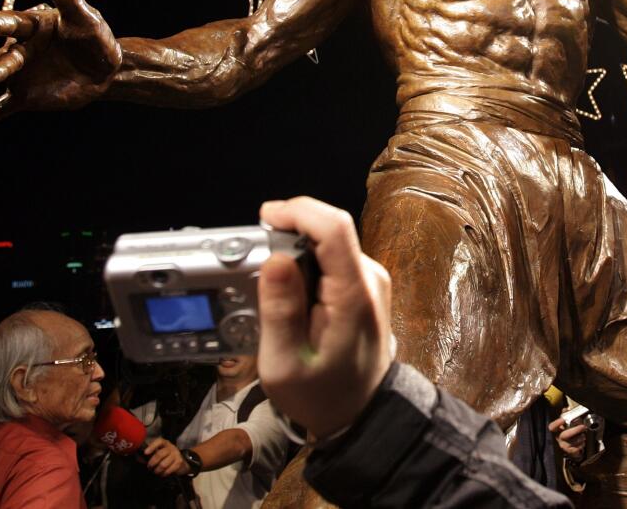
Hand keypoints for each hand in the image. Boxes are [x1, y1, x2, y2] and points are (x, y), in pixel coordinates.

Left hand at [143, 437, 188, 476]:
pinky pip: (168, 470)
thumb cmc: (165, 457)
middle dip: (152, 463)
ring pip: (163, 464)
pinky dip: (163, 474)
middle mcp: (171, 447)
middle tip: (149, 467)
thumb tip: (139, 458)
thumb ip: (149, 455)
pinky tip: (162, 473)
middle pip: (160, 454)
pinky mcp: (179, 462)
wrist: (180, 461)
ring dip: (157, 470)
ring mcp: (176, 454)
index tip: (145, 453)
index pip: (159, 442)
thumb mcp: (158, 452)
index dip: (152, 446)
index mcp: (165, 443)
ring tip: (155, 471)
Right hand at [256, 197, 391, 439]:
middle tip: (257, 261)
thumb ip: (279, 310)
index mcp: (353, 293)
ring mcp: (369, 280)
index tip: (265, 218)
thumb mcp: (285, 365)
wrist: (361, 414)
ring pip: (327, 243)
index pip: (333, 228)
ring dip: (294, 253)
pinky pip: (329, 260)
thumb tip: (274, 261)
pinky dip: (304, 267)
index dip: (297, 212)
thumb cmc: (323, 395)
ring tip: (270, 287)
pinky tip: (289, 295)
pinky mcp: (362, 286)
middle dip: (288, 235)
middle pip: (328, 230)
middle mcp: (368, 278)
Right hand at [548, 416, 587, 461]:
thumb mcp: (568, 422)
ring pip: (571, 443)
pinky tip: (583, 442)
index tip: (563, 419)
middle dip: (575, 430)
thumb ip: (567, 415)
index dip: (556, 424)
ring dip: (579, 438)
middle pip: (564, 435)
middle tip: (583, 427)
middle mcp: (559, 438)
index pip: (552, 427)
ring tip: (583, 435)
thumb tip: (567, 409)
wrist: (573, 445)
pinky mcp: (569, 451)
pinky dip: (580, 445)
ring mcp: (564, 445)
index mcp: (557, 430)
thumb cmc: (570, 431)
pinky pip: (575, 450)